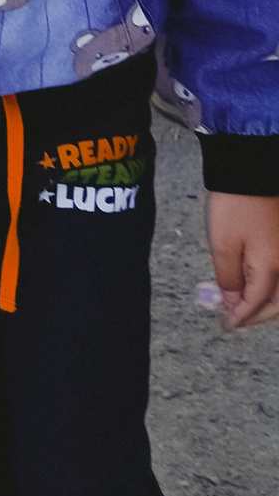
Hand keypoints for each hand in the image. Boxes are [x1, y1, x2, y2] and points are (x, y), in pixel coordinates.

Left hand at [205, 190, 278, 328]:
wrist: (250, 170)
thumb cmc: (235, 205)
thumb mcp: (223, 245)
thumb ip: (229, 278)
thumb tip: (233, 301)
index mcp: (272, 267)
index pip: (257, 302)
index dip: (241, 317)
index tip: (227, 325)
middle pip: (278, 302)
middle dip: (257, 315)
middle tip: (236, 321)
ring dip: (267, 302)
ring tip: (244, 305)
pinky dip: (272, 285)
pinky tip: (255, 283)